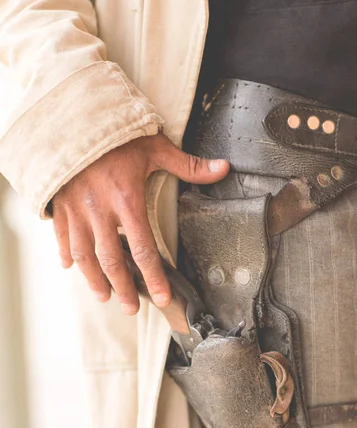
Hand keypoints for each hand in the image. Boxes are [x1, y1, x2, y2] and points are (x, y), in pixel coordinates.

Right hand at [52, 133, 229, 314]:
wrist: (73, 119)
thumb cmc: (118, 134)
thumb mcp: (154, 146)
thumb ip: (188, 164)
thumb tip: (224, 168)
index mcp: (127, 200)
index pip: (143, 249)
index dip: (154, 277)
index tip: (163, 297)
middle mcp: (100, 211)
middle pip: (113, 261)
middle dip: (124, 289)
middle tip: (131, 308)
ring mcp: (77, 211)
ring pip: (84, 255)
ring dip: (94, 280)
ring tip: (104, 297)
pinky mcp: (61, 205)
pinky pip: (62, 236)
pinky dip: (66, 254)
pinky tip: (70, 268)